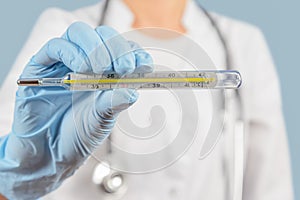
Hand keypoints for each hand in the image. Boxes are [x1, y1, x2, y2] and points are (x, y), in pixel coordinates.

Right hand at [0, 22, 152, 198]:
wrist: (50, 152)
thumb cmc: (79, 134)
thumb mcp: (103, 119)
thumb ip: (115, 102)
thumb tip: (132, 91)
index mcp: (106, 72)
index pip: (123, 49)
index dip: (134, 52)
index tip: (143, 65)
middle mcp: (87, 62)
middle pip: (103, 34)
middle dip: (117, 48)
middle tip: (123, 68)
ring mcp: (64, 62)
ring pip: (79, 32)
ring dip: (95, 48)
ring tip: (101, 70)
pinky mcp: (41, 66)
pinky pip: (55, 46)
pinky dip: (71, 53)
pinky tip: (81, 70)